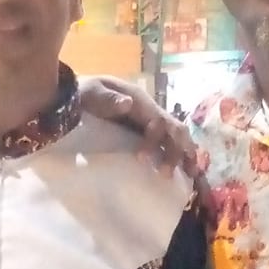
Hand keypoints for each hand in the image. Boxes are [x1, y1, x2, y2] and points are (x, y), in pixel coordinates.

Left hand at [78, 77, 196, 176]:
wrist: (79, 95)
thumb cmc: (85, 94)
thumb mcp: (92, 92)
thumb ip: (107, 99)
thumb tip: (127, 103)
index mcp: (140, 101)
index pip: (157, 121)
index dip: (154, 140)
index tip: (141, 159)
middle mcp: (151, 111)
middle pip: (174, 129)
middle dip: (175, 151)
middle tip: (166, 174)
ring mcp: (152, 121)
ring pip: (178, 136)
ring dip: (185, 154)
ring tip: (189, 176)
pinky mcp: (149, 132)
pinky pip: (170, 142)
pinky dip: (181, 155)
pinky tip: (186, 172)